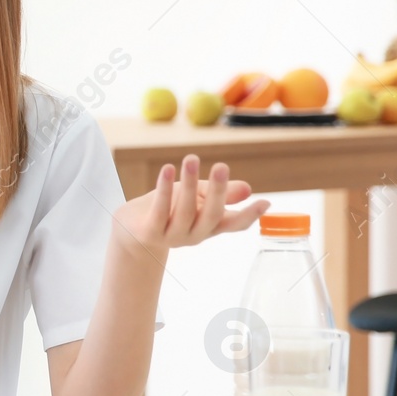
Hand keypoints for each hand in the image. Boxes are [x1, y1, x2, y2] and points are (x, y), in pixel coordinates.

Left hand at [113, 153, 269, 254]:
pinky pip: (159, 210)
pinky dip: (164, 189)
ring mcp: (172, 236)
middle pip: (211, 216)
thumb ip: (218, 193)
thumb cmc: (168, 209)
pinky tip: (167, 169)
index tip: (266, 202)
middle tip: (222, 166)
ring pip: (185, 211)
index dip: (250, 215)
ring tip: (191, 159)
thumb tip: (248, 189)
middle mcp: (194, 235)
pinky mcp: (150, 232)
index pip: (234, 225)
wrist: (131, 229)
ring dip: (189, 183)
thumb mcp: (196, 198)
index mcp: (209, 227)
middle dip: (218, 191)